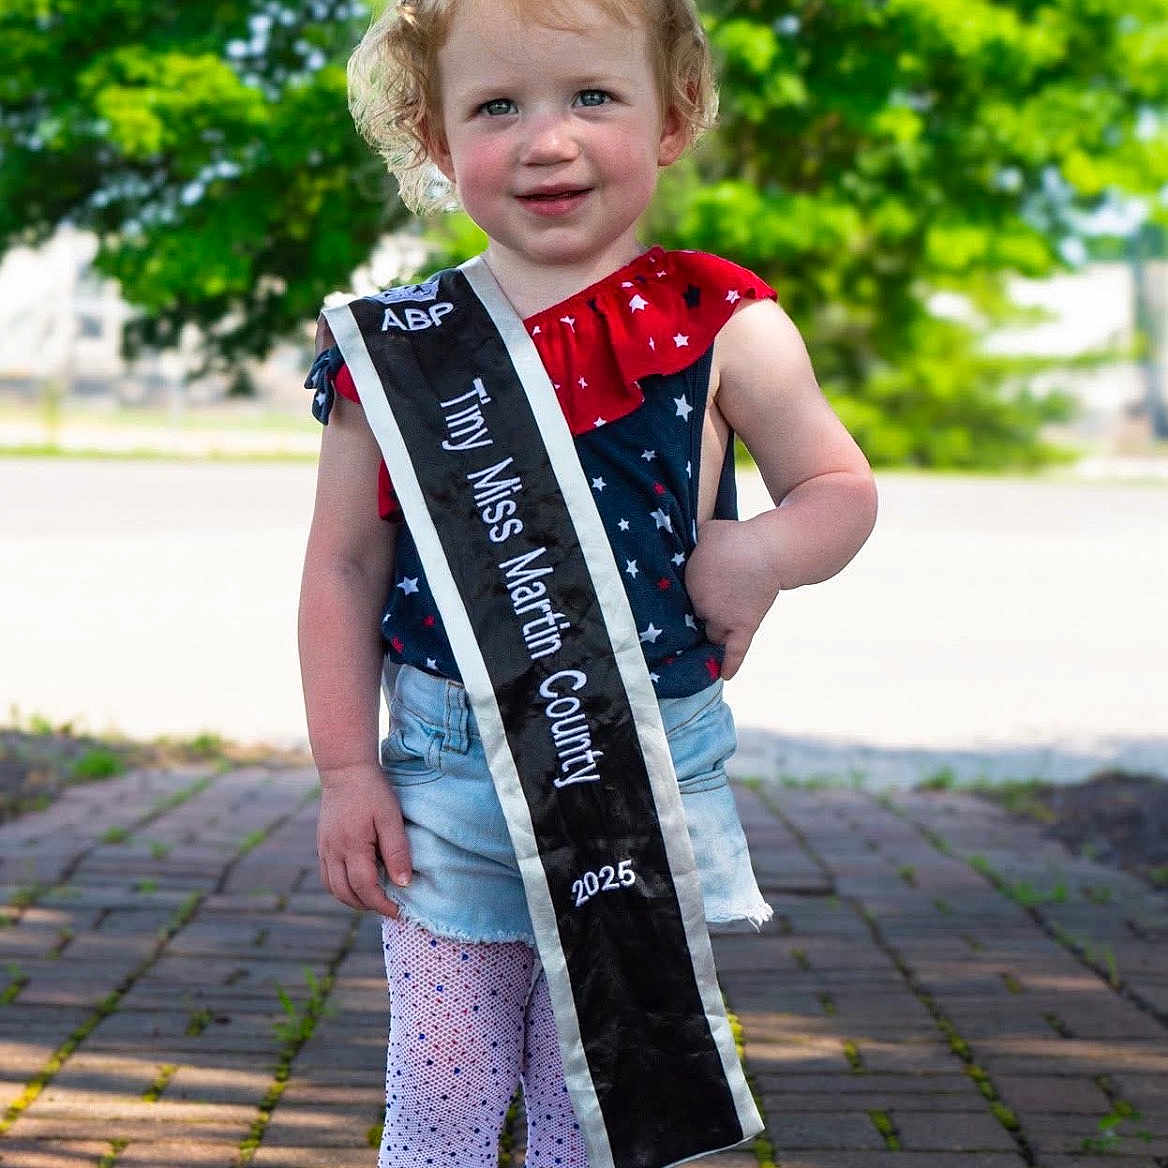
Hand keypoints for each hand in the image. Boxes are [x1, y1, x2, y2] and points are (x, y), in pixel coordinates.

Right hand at [316, 764, 410, 916]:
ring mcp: (324, 849)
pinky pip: (327, 876)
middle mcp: (334, 852)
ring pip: (333, 888)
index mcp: (353, 846)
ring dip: (352, 899)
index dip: (382, 904)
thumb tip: (403, 883)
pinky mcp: (322, 844)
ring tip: (374, 898)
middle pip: (346, 893)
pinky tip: (357, 883)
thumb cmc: (373, 791)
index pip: (365, 887)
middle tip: (388, 907)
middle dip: (368, 906)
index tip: (398, 912)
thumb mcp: (391, 817)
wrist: (345, 770)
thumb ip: (397, 850)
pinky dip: (341, 887)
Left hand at [684, 516, 781, 680]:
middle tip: (700, 611)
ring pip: (711, 635)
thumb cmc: (736, 536)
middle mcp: (703, 605)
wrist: (769, 548)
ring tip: (705, 643)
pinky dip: (730, 665)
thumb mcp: (704, 532)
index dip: (684, 596)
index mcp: (689, 583)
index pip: (678, 599)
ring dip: (709, 637)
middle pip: (694, 618)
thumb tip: (680, 542)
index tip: (684, 596)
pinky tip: (724, 676)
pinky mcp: (744, 626)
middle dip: (696, 614)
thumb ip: (690, 542)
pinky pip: (735, 651)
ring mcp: (723, 618)